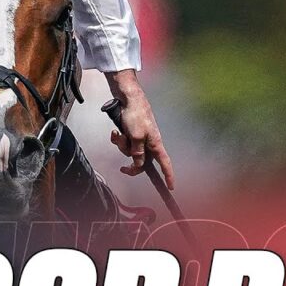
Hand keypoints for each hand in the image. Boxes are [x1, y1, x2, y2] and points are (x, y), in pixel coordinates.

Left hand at [104, 70, 174, 186]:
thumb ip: (137, 152)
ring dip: (122, 145)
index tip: (171, 187)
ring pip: (130, 150)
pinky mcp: (130, 131)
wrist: (127, 98)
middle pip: (142, 160)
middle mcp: (149, 142)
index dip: (169, 175)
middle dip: (131, 163)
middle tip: (123, 169)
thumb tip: (139, 164)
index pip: (165, 163)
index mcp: (155, 144)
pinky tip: (115, 131)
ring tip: (119, 135)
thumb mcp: (136, 137)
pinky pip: (124, 141)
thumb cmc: (136, 114)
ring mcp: (139, 137)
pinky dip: (118, 138)